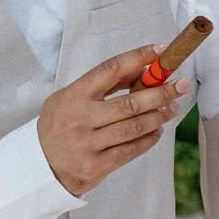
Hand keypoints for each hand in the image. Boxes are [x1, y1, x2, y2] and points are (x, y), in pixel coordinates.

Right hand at [39, 46, 190, 197]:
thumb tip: (142, 70)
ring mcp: (87, 144)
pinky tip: (157, 130)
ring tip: (172, 108)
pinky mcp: (96, 165)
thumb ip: (102, 87)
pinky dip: (150, 138)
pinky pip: (132, 149)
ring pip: (136, 126)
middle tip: (181, 85)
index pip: (110, 70)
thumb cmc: (60, 126)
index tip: (160, 50)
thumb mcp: (70, 99)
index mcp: (72, 96)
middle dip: (162, 92)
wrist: (37, 167)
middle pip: (131, 103)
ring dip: (160, 115)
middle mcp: (79, 119)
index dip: (138, 57)